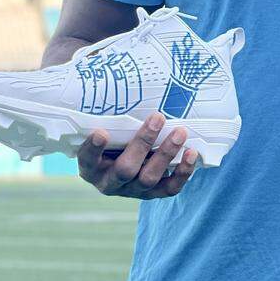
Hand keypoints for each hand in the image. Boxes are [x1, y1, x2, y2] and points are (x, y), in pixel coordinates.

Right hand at [77, 112, 197, 198]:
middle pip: (124, 169)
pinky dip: (183, 172)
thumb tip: (127, 86)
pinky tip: (192, 154)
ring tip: (180, 132)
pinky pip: (169, 188)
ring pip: (148, 179)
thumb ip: (114, 122)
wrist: (129, 165)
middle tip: (157, 118)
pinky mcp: (153, 194)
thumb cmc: (115, 142)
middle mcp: (110, 182)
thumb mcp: (109, 134)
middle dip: (142, 143)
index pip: (88, 160)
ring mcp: (132, 190)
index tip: (101, 132)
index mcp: (92, 168)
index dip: (93, 149)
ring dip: (166, 154)